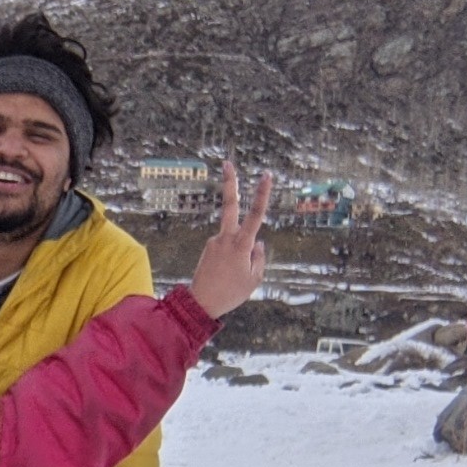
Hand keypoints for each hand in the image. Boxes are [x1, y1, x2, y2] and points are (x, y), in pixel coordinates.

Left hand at [188, 161, 273, 320]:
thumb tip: (258, 243)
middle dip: (230, 183)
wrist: (200, 303)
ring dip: (240, 254)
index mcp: (241, 244)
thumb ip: (259, 257)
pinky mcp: (209, 247)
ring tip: (233, 279)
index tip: (266, 175)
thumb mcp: (255, 278)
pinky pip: (227, 249)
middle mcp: (226, 238)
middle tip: (227, 163)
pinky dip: (233, 259)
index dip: (262, 194)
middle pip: (230, 205)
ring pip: (235, 239)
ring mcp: (215, 241)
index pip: (255, 214)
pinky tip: (226, 276)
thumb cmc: (231, 293)